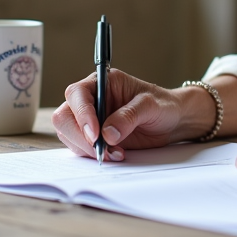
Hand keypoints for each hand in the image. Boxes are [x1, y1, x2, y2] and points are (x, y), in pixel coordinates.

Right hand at [52, 69, 193, 160]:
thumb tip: (107, 133)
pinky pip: (80, 147)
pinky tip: (115, 154)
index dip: (82, 113)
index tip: (95, 134)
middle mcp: (92, 99)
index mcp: (103, 82)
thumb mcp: (150, 106)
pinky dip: (93, 154)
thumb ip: (129, 116)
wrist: (172, 122)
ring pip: (68, 134)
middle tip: (102, 149)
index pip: (78, 93)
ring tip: (116, 152)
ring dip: (88, 149)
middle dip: (80, 136)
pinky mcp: (93, 136)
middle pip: (64, 116)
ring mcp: (90, 119)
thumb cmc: (163, 105)